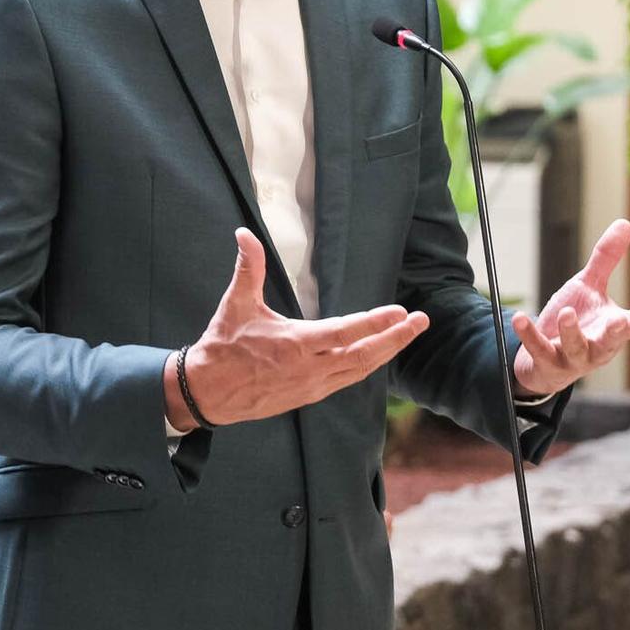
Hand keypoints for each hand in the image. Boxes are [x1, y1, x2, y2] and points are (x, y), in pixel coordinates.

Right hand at [165, 228, 429, 427]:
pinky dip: (366, 366)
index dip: (376, 322)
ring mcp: (312, 385)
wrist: (209, 391)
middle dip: (396, 338)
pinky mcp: (309, 396)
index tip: (400, 312)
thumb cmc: (223, 346)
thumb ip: (249, 267)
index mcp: (295, 344)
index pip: (346, 332)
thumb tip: (244, 233)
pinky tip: (377, 356)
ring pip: (360, 370)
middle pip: (365, 355)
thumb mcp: (236, 304)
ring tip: (406, 335)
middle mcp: (310, 368)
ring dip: (386, 353)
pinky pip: (347, 380)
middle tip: (420, 323)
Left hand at [510, 219, 629, 397]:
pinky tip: (520, 318)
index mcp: (612, 328)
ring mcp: (573, 357)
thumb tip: (625, 223)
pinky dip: (529, 335)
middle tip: (620, 323)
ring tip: (566, 312)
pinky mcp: (548, 361)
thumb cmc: (577, 320)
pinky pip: (539, 349)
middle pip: (610, 342)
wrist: (547, 357)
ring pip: (576, 348)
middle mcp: (598, 346)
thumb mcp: (589, 287)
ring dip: (571, 332)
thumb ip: (606, 260)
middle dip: (616, 333)